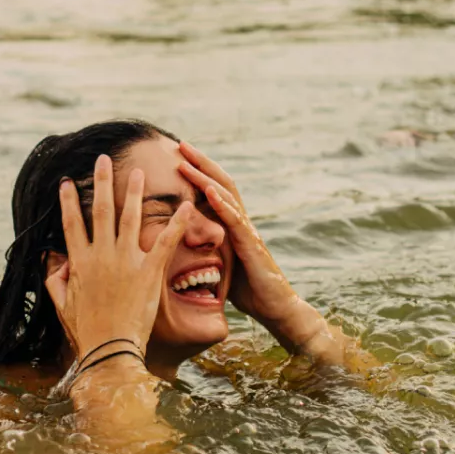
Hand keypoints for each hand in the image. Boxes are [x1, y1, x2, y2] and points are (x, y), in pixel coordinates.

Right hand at [45, 153, 190, 361]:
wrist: (110, 348)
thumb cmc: (85, 331)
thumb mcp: (61, 304)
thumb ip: (55, 278)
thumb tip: (51, 259)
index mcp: (80, 262)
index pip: (72, 224)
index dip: (69, 201)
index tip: (67, 182)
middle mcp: (102, 255)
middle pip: (101, 211)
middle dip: (102, 182)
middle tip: (104, 159)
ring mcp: (126, 261)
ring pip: (130, 217)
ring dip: (134, 192)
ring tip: (139, 172)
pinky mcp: (149, 272)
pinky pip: (165, 241)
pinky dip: (177, 222)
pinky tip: (187, 206)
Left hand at [176, 141, 298, 332]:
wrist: (276, 309)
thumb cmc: (248, 290)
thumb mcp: (220, 265)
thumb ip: (206, 250)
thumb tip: (179, 247)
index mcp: (232, 225)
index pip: (214, 189)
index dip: (198, 171)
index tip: (178, 155)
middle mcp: (241, 222)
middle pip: (221, 183)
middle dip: (201, 163)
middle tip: (180, 144)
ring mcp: (248, 232)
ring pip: (227, 196)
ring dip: (205, 177)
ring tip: (186, 162)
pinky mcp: (252, 247)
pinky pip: (235, 221)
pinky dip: (222, 204)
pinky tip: (208, 192)